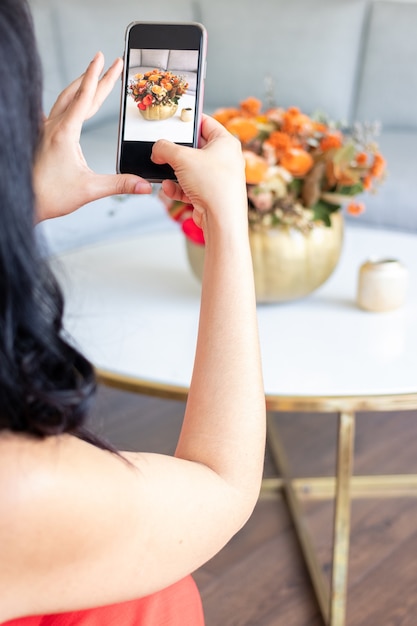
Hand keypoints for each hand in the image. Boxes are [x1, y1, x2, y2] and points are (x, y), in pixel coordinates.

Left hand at [34, 52, 151, 221]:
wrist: (25, 202)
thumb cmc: (51, 196)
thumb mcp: (90, 189)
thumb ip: (120, 184)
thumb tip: (143, 186)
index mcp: (65, 133)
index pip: (86, 97)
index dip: (99, 76)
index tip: (106, 58)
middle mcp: (53, 126)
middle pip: (78, 93)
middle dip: (96, 76)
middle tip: (109, 62)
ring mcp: (44, 130)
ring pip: (64, 99)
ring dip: (80, 85)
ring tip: (91, 75)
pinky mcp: (40, 137)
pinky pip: (54, 111)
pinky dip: (65, 101)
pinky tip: (66, 103)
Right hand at [151, 115, 247, 237]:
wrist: (221, 220)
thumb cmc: (213, 185)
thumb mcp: (182, 157)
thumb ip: (164, 148)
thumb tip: (157, 149)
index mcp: (225, 142)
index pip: (205, 123)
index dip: (188, 121)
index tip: (173, 121)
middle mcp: (224, 159)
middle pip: (195, 148)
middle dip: (176, 152)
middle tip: (162, 151)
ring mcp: (218, 178)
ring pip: (190, 169)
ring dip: (174, 172)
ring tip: (164, 173)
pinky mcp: (210, 195)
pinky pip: (190, 187)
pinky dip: (178, 188)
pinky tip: (169, 189)